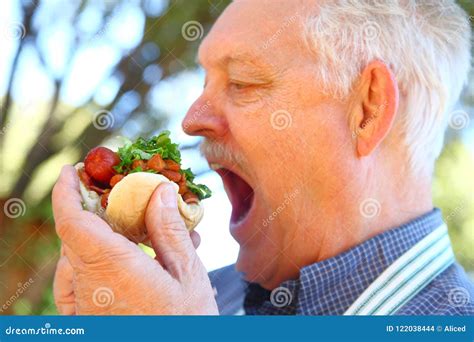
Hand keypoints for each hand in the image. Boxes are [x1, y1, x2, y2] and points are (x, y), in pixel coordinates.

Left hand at [52, 165, 217, 314]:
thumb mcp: (188, 274)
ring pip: (73, 259)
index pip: (73, 221)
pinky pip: (73, 284)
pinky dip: (85, 262)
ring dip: (89, 235)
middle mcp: (89, 288)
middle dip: (86, 207)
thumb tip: (160, 191)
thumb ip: (169, 229)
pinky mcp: (87, 320)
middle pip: (74, 235)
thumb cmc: (186, 325)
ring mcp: (84, 308)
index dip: (66, 191)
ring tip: (119, 226)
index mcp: (113, 270)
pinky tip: (110, 260)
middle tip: (110, 193)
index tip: (71, 170)